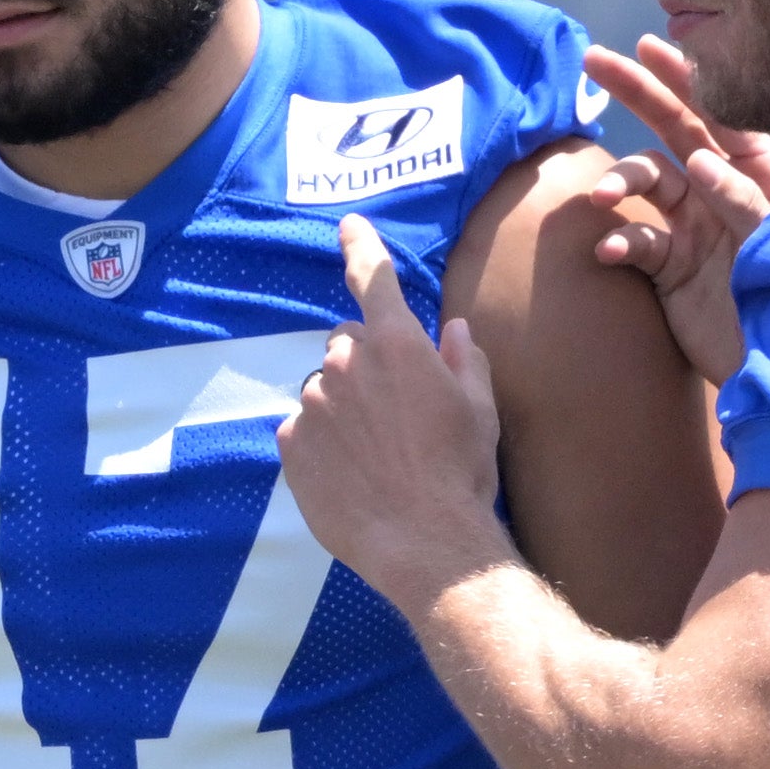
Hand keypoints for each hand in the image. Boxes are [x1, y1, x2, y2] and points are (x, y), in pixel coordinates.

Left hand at [276, 216, 516, 620]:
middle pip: (347, 342)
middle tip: (395, 411)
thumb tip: (452, 332)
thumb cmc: (461, 474)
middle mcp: (347, 363)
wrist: (423, 541)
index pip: (374, 279)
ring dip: (342, 406)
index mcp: (398, 345)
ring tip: (375, 453)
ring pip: (323, 388)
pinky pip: (301, 429)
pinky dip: (321, 442)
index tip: (349, 227)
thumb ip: (464, 360)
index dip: (362, 248)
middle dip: (366, 364)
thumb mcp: (480, 411)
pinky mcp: (290, 444)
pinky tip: (351, 473)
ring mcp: (312, 404)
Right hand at [581, 37, 769, 384]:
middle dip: (637, 95)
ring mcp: (694, 229)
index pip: (723, 114)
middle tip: (594, 61)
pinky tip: (611, 255)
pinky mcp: (670, 269)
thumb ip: (743, 200)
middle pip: (676, 130)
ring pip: (646, 184)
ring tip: (602, 197)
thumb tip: (699, 161)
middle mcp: (724, 191)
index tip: (647, 46)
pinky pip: (635, 242)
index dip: (687, 79)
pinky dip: (619, 244)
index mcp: (762, 174)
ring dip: (620, 182)